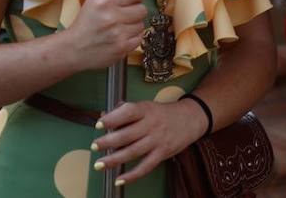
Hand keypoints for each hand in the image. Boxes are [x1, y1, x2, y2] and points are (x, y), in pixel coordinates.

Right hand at [64, 0, 147, 71]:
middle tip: (123, 15)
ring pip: (141, 24)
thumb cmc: (85, 23)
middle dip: (134, 11)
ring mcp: (118, 34)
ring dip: (133, 25)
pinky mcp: (122, 48)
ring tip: (120, 27)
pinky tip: (121, 37)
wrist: (73, 49)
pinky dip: (132, 38)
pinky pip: (139, 38)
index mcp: (104, 2)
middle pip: (142, 9)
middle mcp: (112, 17)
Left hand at [94, 96, 208, 183]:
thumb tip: (104, 116)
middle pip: (128, 134)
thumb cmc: (163, 113)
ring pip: (133, 151)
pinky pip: (146, 166)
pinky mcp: (163, 153)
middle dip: (108, 141)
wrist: (191, 118)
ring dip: (114, 159)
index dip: (113, 118)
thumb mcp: (147, 106)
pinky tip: (119, 180)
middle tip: (94, 146)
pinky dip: (132, 175)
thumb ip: (127, 110)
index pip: (129, 112)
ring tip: (99, 164)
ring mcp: (158, 140)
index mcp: (147, 109)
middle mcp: (152, 124)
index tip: (99, 124)